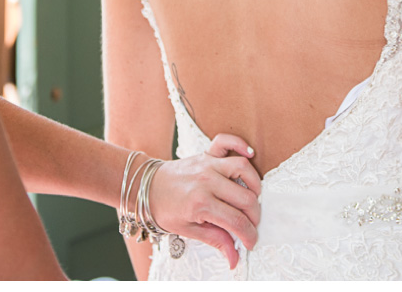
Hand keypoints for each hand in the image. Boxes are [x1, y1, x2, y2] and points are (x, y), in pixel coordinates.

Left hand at [147, 134, 261, 268]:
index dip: (248, 235)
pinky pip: (226, 142)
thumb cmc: (165, 209)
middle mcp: (207, 181)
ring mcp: (207, 165)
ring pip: (243, 168)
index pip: (236, 221)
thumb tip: (234, 259)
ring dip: (254, 184)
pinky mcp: (206, 154)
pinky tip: (249, 154)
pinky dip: (239, 144)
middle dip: (253, 216)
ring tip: (252, 198)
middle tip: (250, 225)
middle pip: (245, 198)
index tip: (251, 243)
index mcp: (201, 204)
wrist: (146, 188)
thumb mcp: (187, 231)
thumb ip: (215, 241)